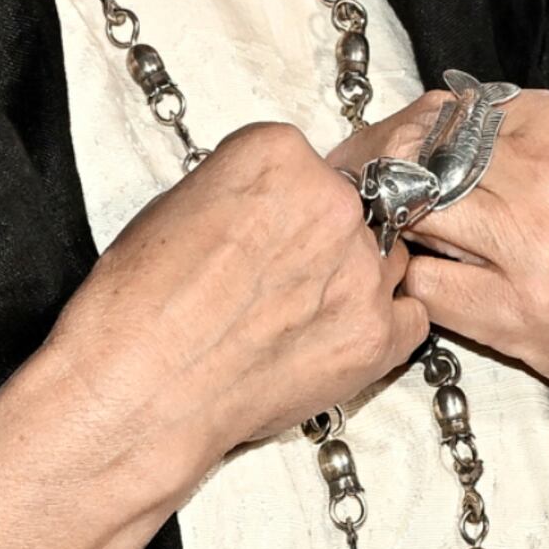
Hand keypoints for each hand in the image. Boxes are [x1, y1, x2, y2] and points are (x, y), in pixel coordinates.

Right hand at [51, 120, 428, 484]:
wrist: (139, 391)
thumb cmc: (138, 309)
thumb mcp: (176, 207)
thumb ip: (239, 193)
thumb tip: (262, 208)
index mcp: (277, 156)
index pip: (306, 164)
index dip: (284, 203)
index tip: (267, 227)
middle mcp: (331, 203)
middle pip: (353, 208)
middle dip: (320, 241)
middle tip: (277, 280)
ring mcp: (361, 270)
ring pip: (385, 259)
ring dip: (353, 280)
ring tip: (296, 315)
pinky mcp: (377, 335)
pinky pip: (409, 317)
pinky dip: (381, 327)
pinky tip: (334, 339)